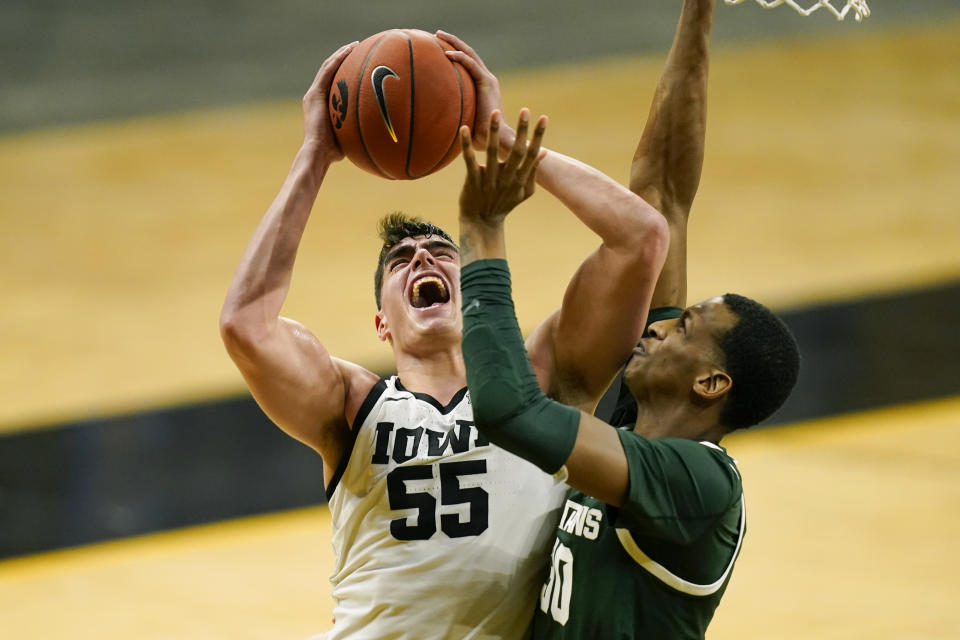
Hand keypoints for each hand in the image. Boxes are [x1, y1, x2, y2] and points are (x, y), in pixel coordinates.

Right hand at [301, 41, 357, 162]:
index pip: (334, 83)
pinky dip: (338, 59)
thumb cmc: (335, 153)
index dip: (346, 72)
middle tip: (360, 50)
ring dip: (341, 54)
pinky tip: (349, 50)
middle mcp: (316, 97)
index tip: (361, 64)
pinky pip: (327, 71)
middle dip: (344, 59)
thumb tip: (380, 133)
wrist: (318, 154)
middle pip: (330, 71)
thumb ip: (359, 130)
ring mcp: (313, 95)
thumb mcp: (350, 137)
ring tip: (355, 45)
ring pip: (327, 67)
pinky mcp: (314, 95)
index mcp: (323, 105)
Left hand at [436, 31, 506, 151]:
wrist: (495, 139)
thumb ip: (453, 113)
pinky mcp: (487, 83)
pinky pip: (471, 65)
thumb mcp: (463, 119)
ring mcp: (487, 80)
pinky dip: (460, 57)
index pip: (468, 63)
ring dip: (454, 43)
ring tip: (438, 35)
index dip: (455, 52)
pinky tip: (447, 54)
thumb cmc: (478, 136)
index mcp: (482, 85)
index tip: (439, 46)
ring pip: (469, 54)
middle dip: (453, 41)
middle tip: (437, 34)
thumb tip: (431, 118)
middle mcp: (486, 79)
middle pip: (468, 53)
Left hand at [459, 109, 546, 227]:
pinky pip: (469, 160)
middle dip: (522, 131)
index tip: (543, 118)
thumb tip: (543, 152)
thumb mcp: (523, 192)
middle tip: (525, 110)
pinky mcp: (473, 181)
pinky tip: (463, 128)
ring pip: (493, 152)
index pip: (532, 154)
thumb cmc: (504, 204)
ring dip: (494, 132)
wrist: (482, 222)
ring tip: (495, 112)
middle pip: (516, 152)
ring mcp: (490, 180)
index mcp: (520, 179)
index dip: (538, 136)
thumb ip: (533, 173)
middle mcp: (507, 179)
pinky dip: (466, 144)